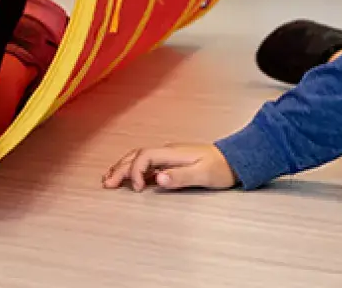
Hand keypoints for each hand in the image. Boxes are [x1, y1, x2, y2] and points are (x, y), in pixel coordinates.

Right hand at [101, 143, 236, 192]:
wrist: (234, 160)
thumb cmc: (221, 168)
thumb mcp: (203, 175)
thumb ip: (180, 177)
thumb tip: (158, 178)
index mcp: (172, 153)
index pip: (145, 157)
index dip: (136, 171)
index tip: (138, 189)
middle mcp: (167, 152)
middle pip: (136, 156)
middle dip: (120, 168)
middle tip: (107, 184)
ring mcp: (168, 156)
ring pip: (138, 158)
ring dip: (123, 167)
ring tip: (109, 179)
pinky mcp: (170, 162)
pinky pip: (146, 163)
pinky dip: (133, 169)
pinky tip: (128, 178)